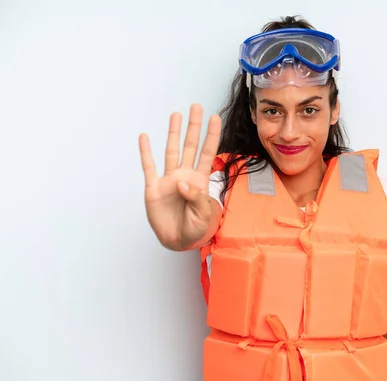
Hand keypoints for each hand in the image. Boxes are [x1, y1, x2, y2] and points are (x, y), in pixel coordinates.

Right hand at [138, 104, 221, 250]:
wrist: (178, 241)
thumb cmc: (195, 228)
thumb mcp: (203, 216)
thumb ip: (196, 198)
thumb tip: (181, 183)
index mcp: (200, 180)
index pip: (207, 153)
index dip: (212, 135)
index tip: (215, 117)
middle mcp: (185, 175)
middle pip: (190, 146)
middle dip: (194, 127)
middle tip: (197, 107)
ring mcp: (168, 180)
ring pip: (171, 151)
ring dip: (173, 133)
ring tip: (176, 115)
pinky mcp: (153, 188)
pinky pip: (149, 167)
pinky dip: (146, 152)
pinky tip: (145, 137)